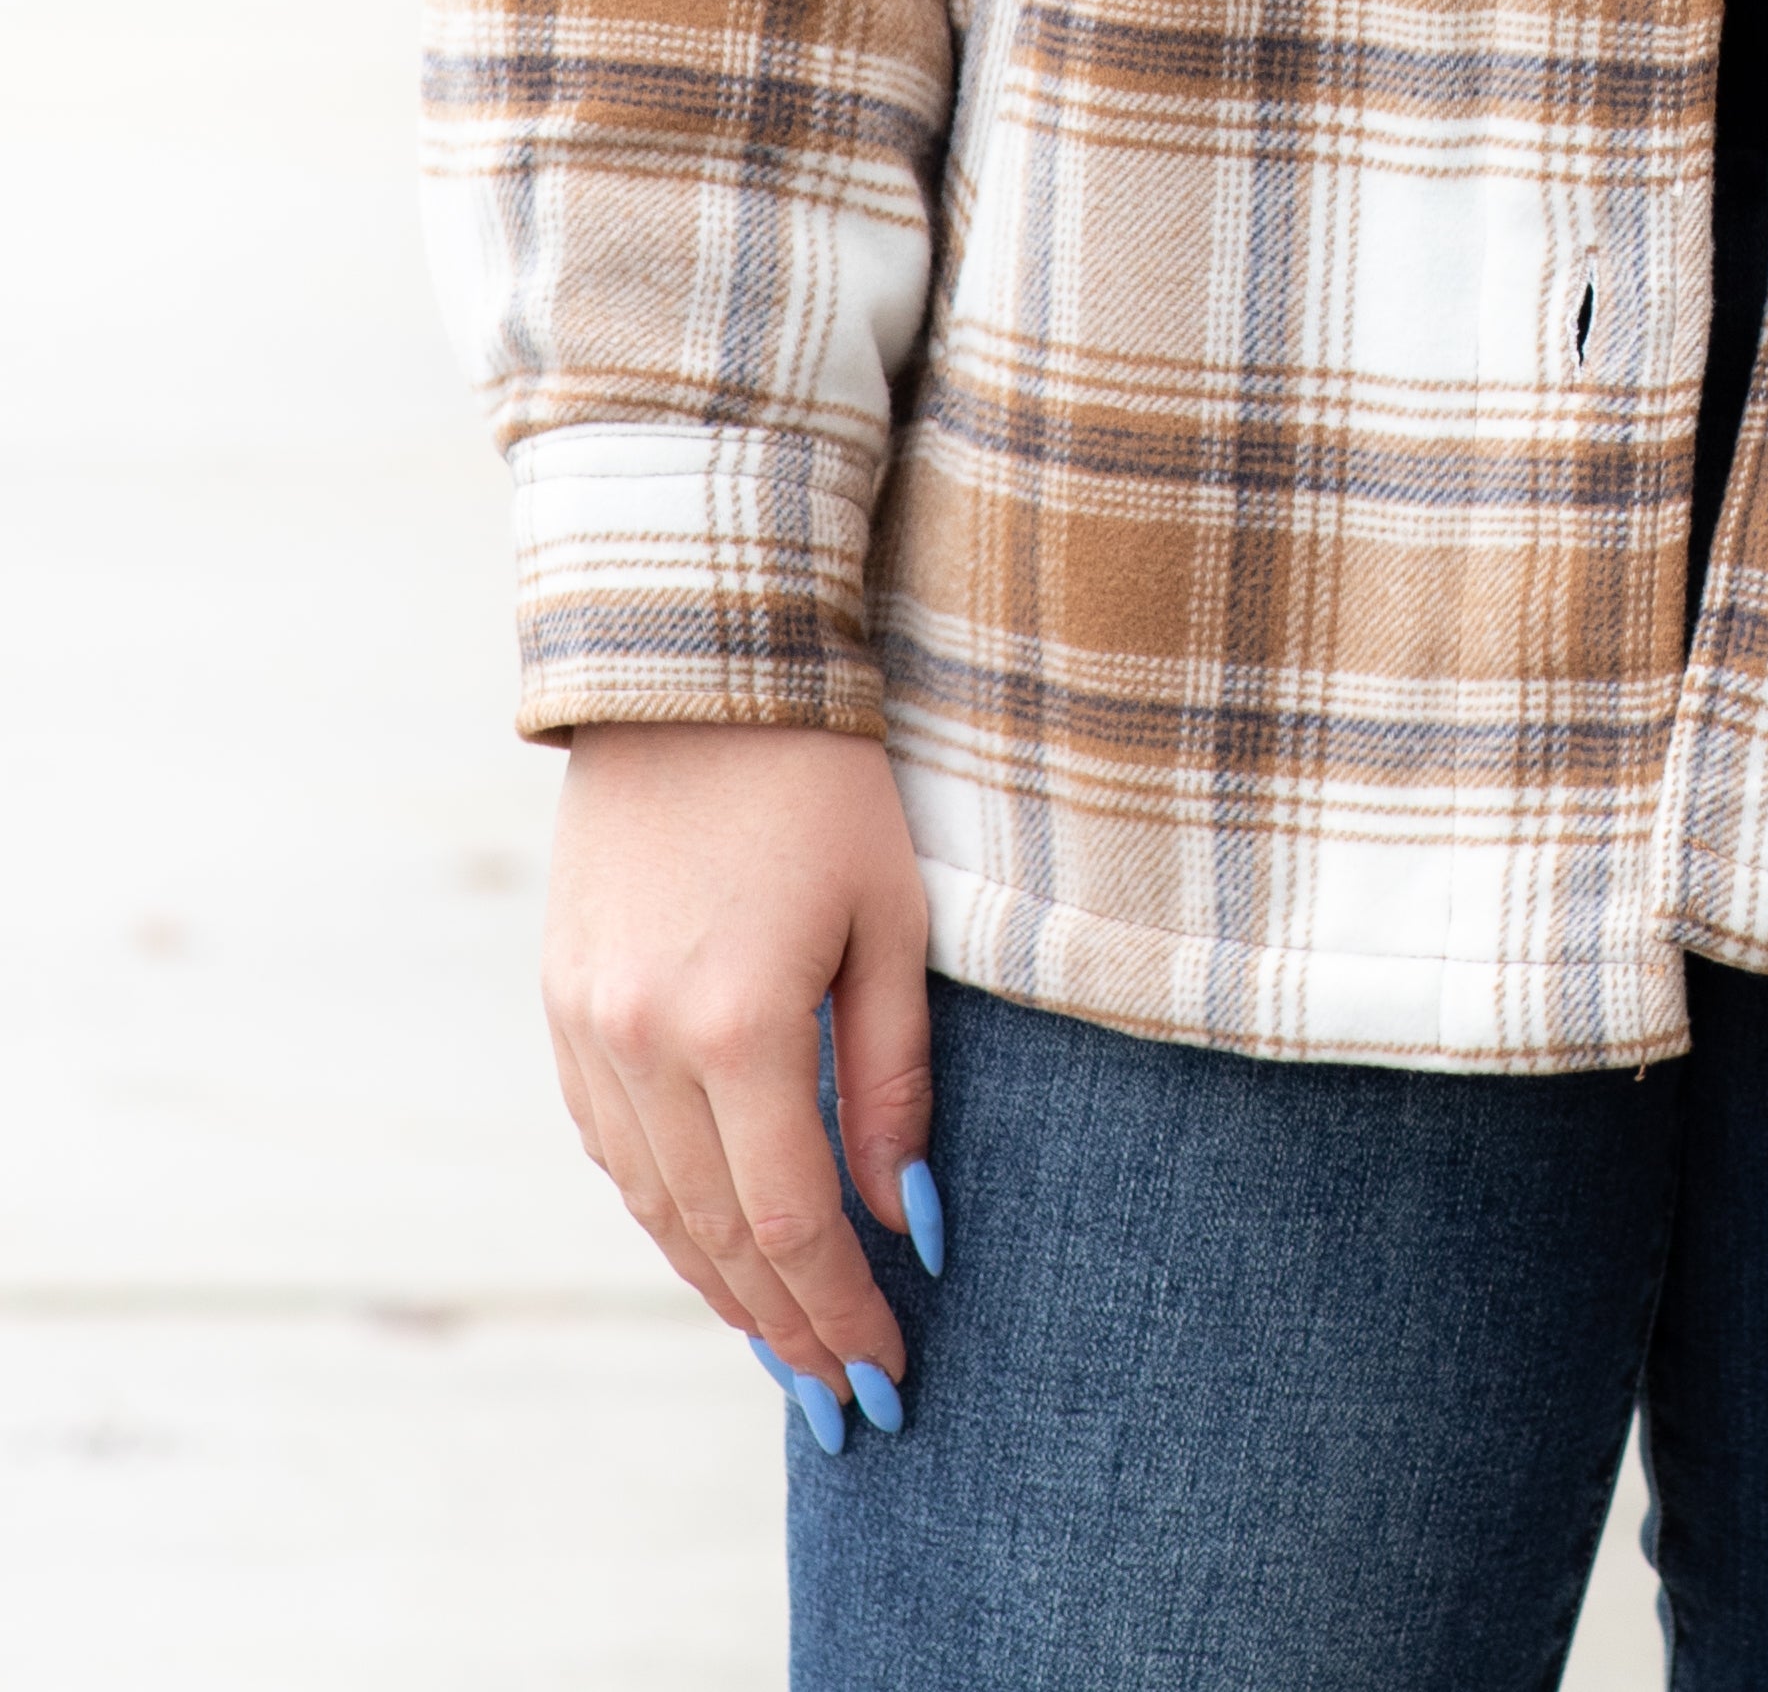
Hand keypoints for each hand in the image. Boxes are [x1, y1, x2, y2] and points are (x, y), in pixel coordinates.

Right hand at [544, 724, 936, 1433]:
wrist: (696, 669)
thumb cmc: (825, 781)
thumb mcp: (892, 919)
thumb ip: (896, 1078)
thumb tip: (906, 1214)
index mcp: (737, 1026)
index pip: (792, 1221)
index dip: (840, 1307)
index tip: (888, 1369)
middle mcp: (642, 1044)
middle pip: (716, 1232)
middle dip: (785, 1324)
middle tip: (844, 1396)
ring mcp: (587, 1026)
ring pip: (651, 1201)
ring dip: (717, 1280)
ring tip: (783, 1341)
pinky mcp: (563, 1002)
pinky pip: (611, 1142)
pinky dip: (664, 1205)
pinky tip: (712, 1237)